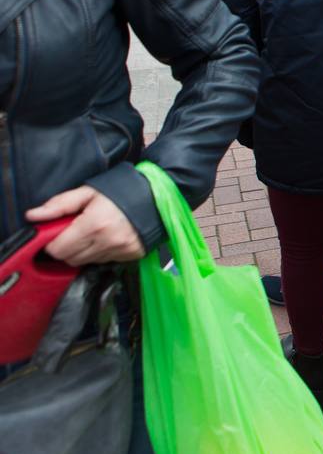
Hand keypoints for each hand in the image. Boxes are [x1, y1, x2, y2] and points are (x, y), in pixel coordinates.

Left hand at [27, 186, 145, 265]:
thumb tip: (32, 216)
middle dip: (65, 247)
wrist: (159, 196)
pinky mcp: (130, 256)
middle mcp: (107, 242)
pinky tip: (106, 238)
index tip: (55, 233)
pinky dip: (99, 253)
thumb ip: (59, 204)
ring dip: (81, 251)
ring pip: (85, 262)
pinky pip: (103, 261)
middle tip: (72, 232)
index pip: (58, 248)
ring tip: (90, 234)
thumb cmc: (121, 191)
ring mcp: (120, 251)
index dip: (51, 242)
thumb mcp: (89, 192)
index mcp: (94, 224)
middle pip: (69, 259)